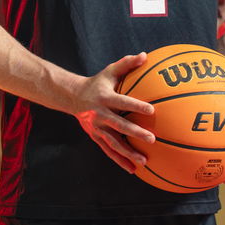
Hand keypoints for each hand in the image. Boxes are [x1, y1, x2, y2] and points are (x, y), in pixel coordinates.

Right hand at [71, 53, 155, 173]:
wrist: (72, 97)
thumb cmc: (97, 83)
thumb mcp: (109, 71)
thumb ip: (127, 64)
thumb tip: (145, 55)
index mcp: (105, 98)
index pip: (123, 102)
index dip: (136, 105)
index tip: (151, 110)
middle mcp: (100, 114)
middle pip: (119, 125)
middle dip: (135, 133)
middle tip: (151, 139)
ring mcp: (97, 128)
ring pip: (113, 142)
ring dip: (128, 152)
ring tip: (143, 161)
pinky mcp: (95, 136)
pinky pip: (108, 151)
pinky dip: (120, 160)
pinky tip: (133, 169)